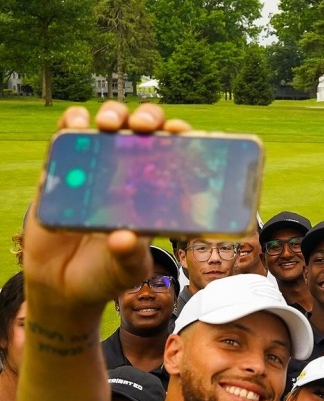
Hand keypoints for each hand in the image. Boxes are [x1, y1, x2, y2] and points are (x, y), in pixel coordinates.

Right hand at [24, 102, 190, 309]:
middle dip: (148, 118)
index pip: (175, 155)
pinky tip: (75, 124)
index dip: (182, 138)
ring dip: (112, 115)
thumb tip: (124, 238)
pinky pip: (68, 137)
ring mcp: (96, 168)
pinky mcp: (63, 170)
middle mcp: (129, 174)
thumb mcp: (126, 271)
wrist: (61, 285)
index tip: (184, 133)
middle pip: (144, 130)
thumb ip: (130, 257)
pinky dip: (71, 124)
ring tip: (110, 125)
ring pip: (109, 125)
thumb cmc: (105, 274)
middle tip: (146, 127)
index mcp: (155, 194)